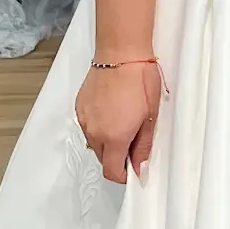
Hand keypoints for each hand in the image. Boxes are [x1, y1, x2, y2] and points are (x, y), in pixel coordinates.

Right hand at [76, 59, 163, 182]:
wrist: (121, 52)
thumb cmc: (140, 80)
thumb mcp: (150, 118)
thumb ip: (143, 147)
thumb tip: (139, 166)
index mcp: (114, 137)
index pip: (112, 171)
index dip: (123, 176)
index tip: (132, 170)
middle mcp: (95, 132)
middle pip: (102, 158)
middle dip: (117, 157)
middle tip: (133, 141)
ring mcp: (84, 119)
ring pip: (94, 143)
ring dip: (107, 141)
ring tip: (123, 121)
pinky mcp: (80, 107)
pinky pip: (88, 126)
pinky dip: (99, 126)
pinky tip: (111, 111)